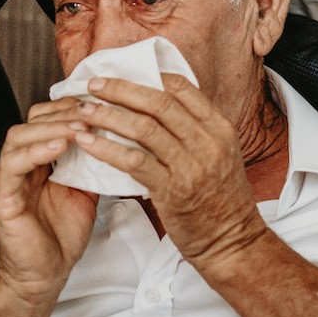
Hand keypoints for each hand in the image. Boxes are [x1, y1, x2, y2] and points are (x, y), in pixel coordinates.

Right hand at [0, 97, 99, 302]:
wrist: (46, 276)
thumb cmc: (61, 238)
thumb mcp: (84, 193)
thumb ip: (90, 166)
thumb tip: (113, 141)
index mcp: (36, 162)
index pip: (45, 121)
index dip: (68, 108)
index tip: (96, 104)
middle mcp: (19, 166)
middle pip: (30, 122)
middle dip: (62, 113)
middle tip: (90, 112)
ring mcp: (7, 180)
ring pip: (18, 137)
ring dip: (51, 128)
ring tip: (79, 127)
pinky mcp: (2, 198)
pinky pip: (12, 166)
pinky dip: (35, 152)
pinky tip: (58, 147)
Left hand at [71, 74, 265, 273]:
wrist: (232, 242)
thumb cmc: (221, 201)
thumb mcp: (221, 156)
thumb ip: (195, 131)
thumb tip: (159, 106)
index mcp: (220, 129)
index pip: (183, 89)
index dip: (149, 77)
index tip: (123, 74)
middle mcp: (208, 143)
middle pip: (159, 103)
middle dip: (121, 90)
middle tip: (94, 86)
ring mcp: (191, 166)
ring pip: (143, 128)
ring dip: (109, 116)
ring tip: (85, 112)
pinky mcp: (172, 190)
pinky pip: (134, 162)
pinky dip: (108, 149)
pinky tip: (89, 143)